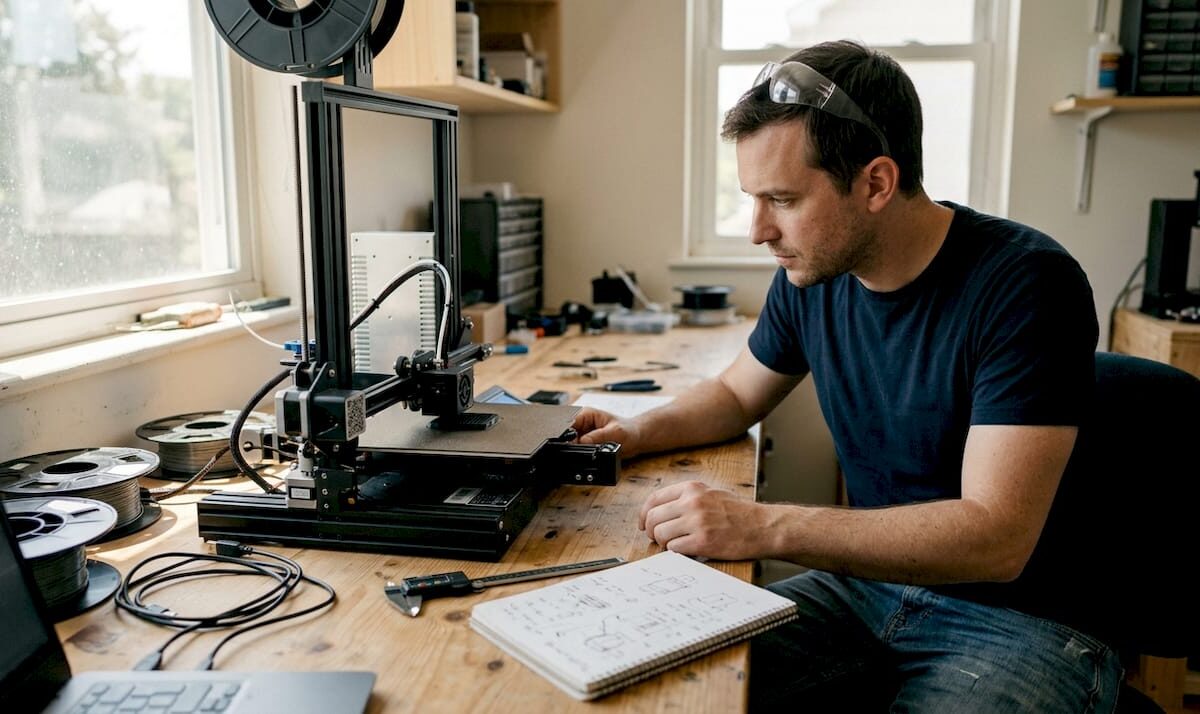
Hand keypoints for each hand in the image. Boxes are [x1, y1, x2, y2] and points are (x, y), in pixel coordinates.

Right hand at [572, 407, 642, 456]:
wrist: (636, 439)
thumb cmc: (629, 431)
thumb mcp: (614, 433)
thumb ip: (597, 437)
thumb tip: (581, 443)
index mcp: (586, 414)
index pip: (568, 423)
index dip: (566, 434)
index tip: (570, 444)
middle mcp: (582, 423)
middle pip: (566, 435)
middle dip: (572, 444)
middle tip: (586, 449)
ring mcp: (583, 434)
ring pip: (570, 445)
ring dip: (577, 451)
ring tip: (594, 450)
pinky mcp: (586, 443)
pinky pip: (578, 451)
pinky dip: (582, 455)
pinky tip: (591, 454)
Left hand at [639, 481, 764, 559]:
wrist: (763, 527)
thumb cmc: (739, 513)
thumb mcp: (711, 494)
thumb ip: (687, 498)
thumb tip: (661, 511)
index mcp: (692, 488)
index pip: (654, 499)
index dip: (645, 514)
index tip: (644, 524)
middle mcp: (692, 502)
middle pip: (653, 517)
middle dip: (652, 531)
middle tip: (659, 538)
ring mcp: (697, 521)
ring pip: (660, 534)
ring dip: (664, 543)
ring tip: (676, 545)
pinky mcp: (703, 541)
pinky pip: (674, 548)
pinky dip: (676, 552)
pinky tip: (687, 551)